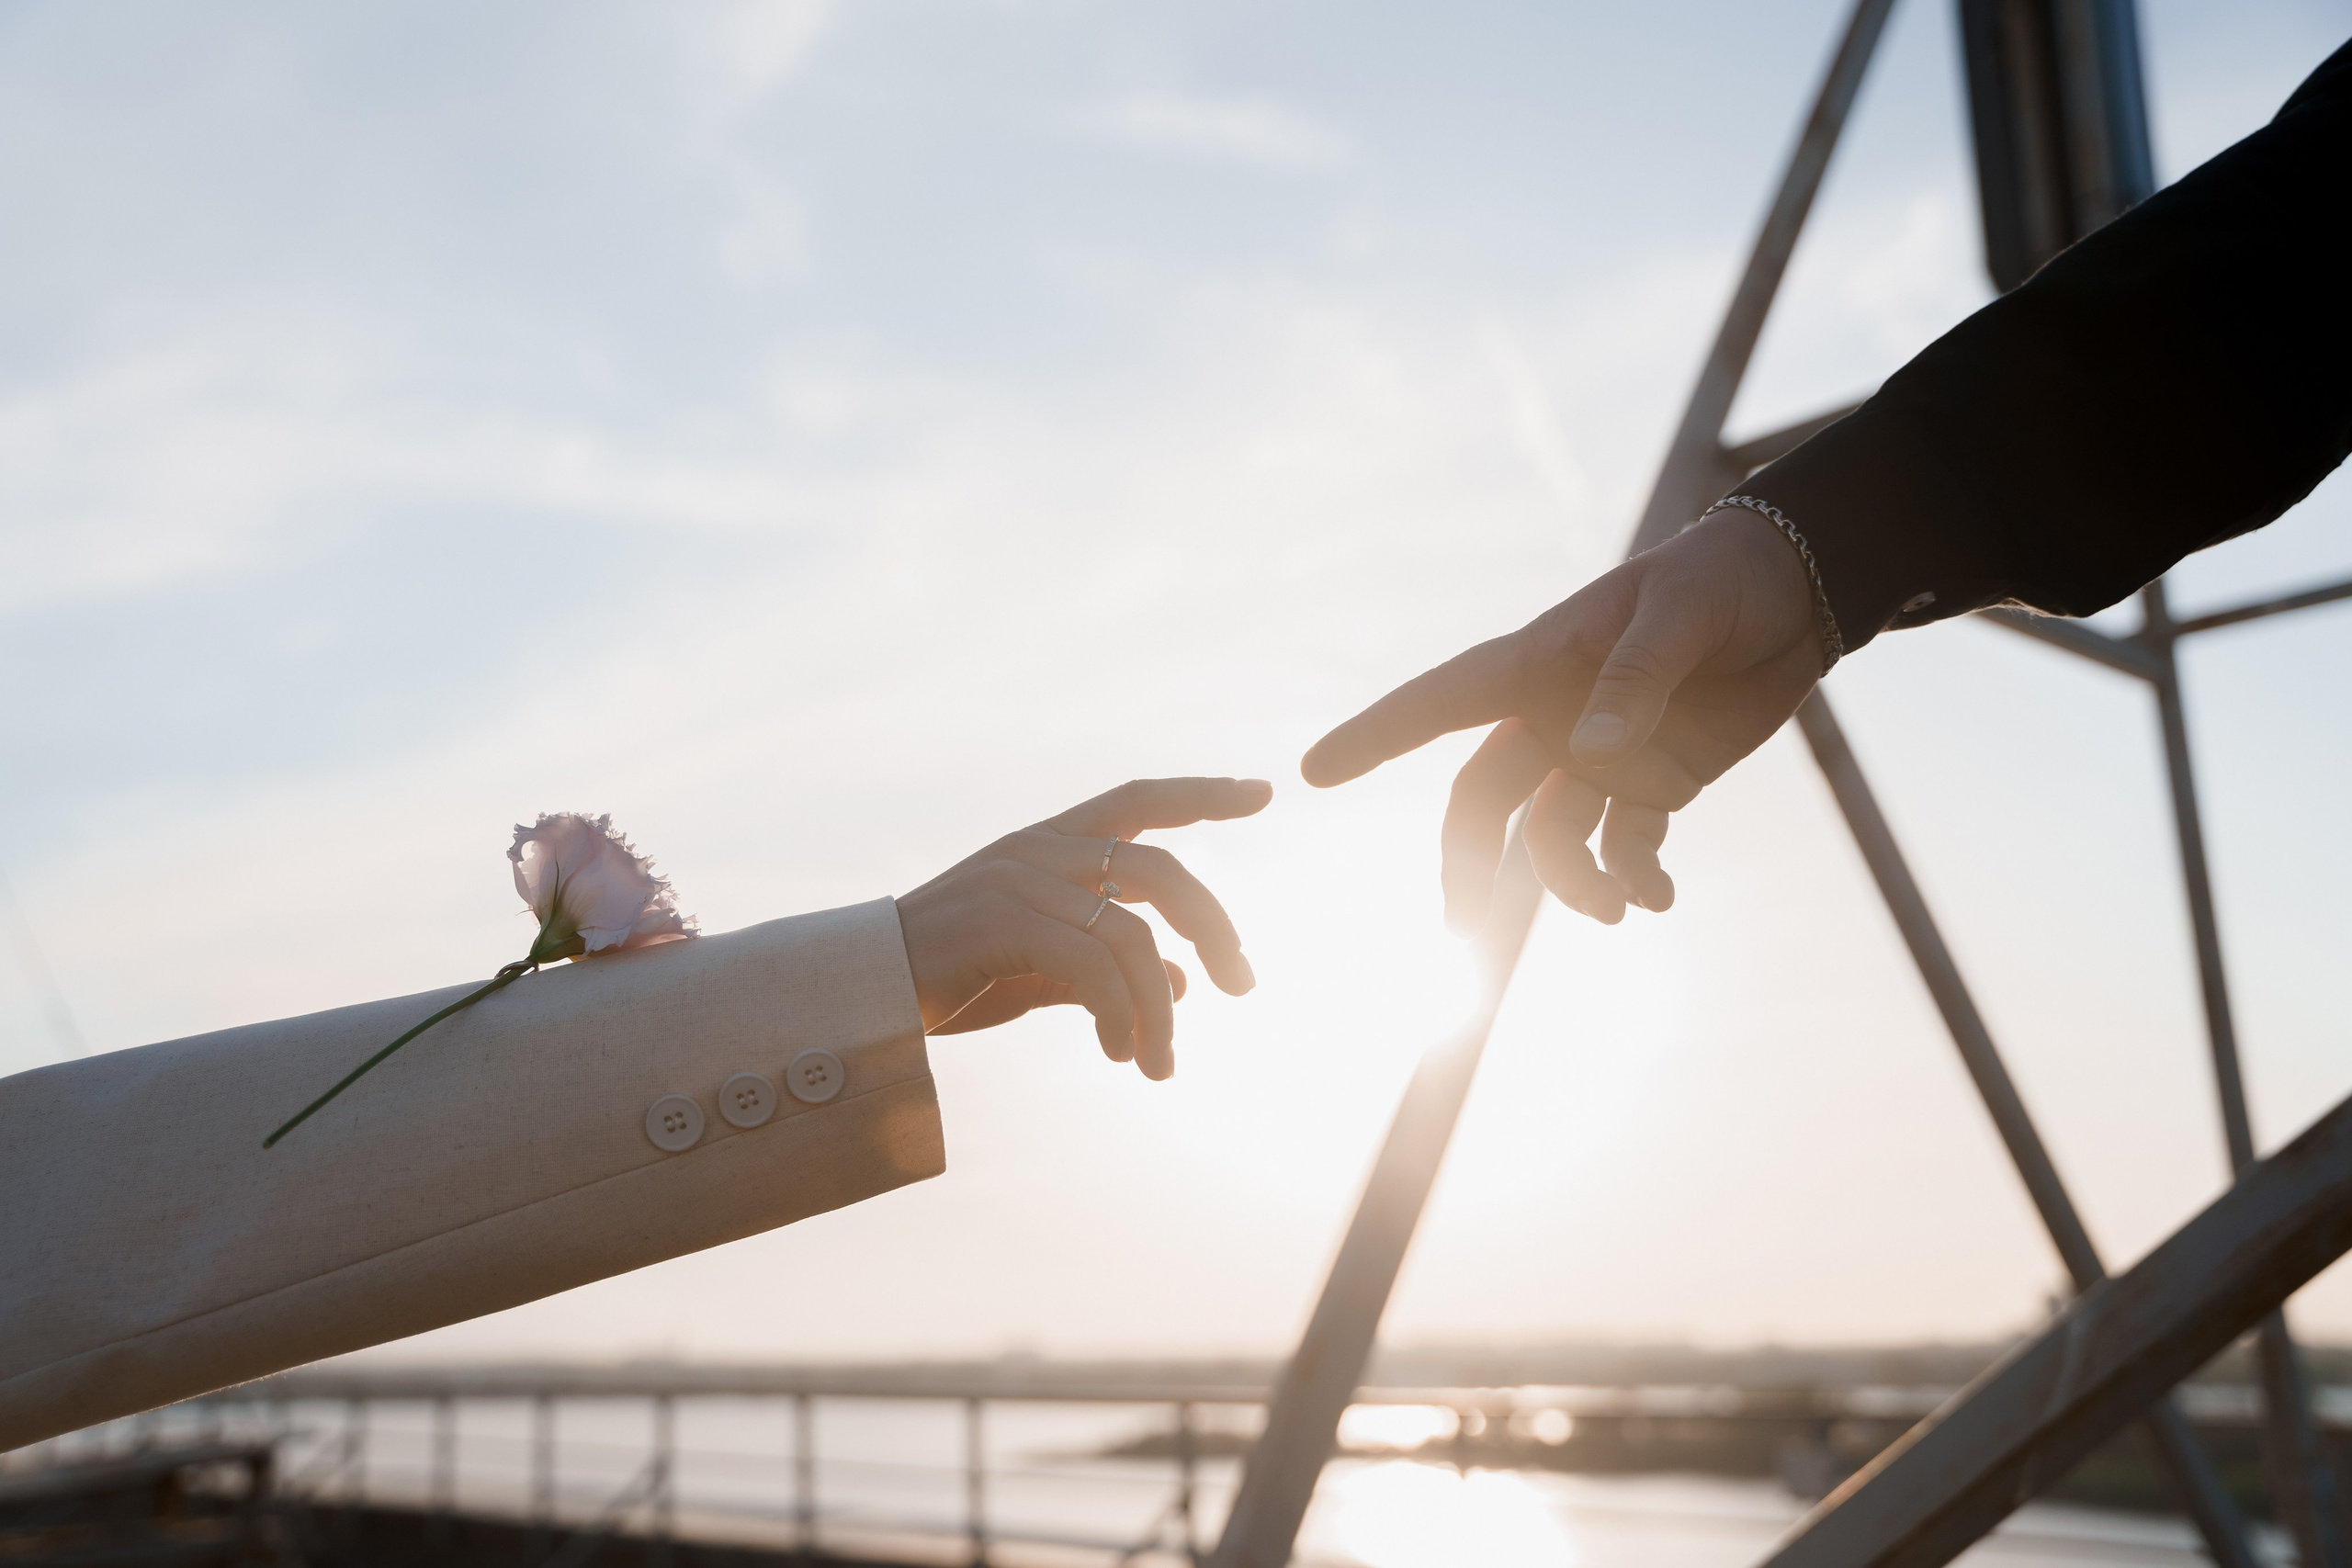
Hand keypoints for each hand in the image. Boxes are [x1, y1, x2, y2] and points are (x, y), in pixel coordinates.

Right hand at [895, 776, 1272, 1079]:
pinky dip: (1122, 1015)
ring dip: (1160, 1008)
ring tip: (1161, 1065)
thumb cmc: (950, 980)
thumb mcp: (1041, 971)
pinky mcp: (1000, 922)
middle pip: (1160, 869)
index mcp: (1047, 845)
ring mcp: (1017, 881)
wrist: (861, 998)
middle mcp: (1037, 849)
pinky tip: (1122, 1052)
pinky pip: (1093, 966)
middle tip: (1245, 985)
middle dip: (1215, 926)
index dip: (1202, 795)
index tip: (1263, 795)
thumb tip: (1183, 988)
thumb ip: (1106, 969)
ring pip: (1132, 934)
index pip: (1138, 800)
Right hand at [1301, 508, 1823, 928]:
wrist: (1800, 591)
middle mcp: (1555, 718)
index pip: (1440, 704)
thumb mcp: (1682, 614)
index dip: (1376, 737)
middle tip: (1462, 932)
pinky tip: (1658, 900)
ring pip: (1554, 838)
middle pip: (1484, 802)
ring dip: (1573, 884)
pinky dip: (1637, 879)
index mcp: (1539, 662)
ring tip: (1617, 911)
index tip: (1312, 772)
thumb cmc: (1723, 578)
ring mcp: (1601, 756)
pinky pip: (1627, 847)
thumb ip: (1635, 681)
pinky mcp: (1654, 783)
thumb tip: (1593, 754)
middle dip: (1468, 866)